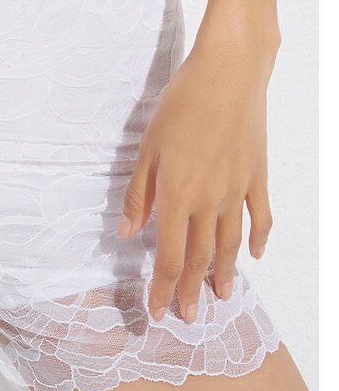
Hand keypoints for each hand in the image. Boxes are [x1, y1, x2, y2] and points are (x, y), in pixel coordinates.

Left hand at [118, 24, 277, 323]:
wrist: (228, 74)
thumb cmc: (180, 106)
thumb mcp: (147, 150)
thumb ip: (139, 196)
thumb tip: (128, 234)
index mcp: (177, 197)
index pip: (170, 257)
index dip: (163, 289)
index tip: (158, 313)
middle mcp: (209, 201)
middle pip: (201, 258)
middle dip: (192, 290)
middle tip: (190, 316)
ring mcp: (238, 190)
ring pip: (231, 243)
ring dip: (226, 273)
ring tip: (223, 297)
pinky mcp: (257, 175)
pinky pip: (260, 216)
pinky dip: (258, 238)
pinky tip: (256, 255)